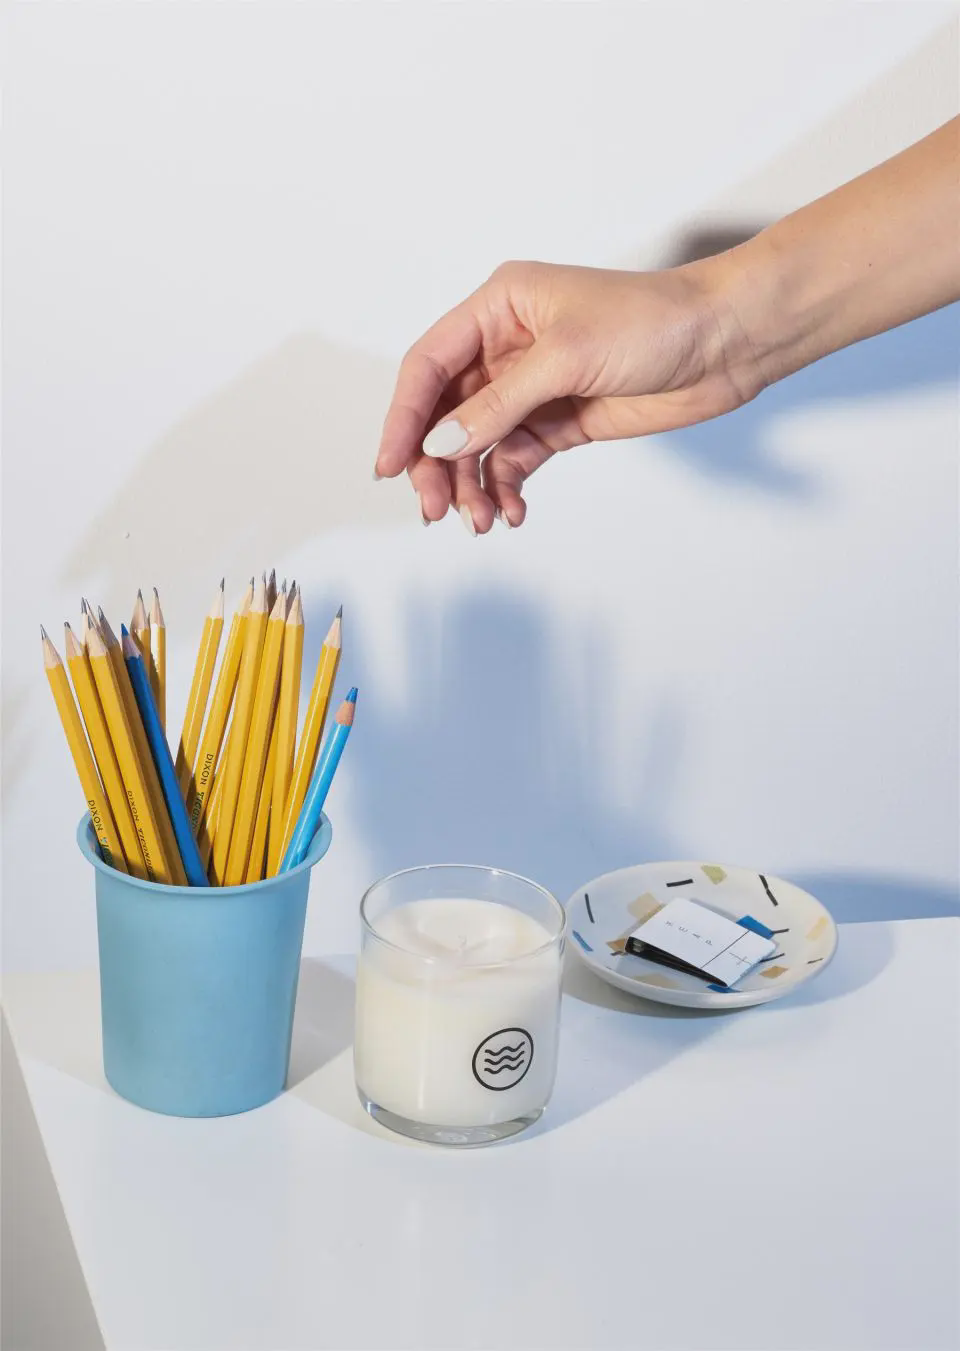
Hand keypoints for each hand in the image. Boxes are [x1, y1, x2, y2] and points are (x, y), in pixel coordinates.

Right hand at [373, 259, 763, 531]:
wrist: (725, 343)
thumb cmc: (652, 323)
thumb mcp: (565, 358)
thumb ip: (498, 404)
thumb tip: (440, 445)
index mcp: (498, 307)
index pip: (429, 365)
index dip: (403, 417)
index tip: (389, 467)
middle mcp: (507, 346)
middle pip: (446, 413)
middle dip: (436, 464)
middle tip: (436, 511)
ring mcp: (532, 387)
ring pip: (477, 444)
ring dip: (471, 485)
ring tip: (480, 523)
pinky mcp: (560, 421)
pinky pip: (513, 460)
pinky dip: (506, 489)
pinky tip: (512, 513)